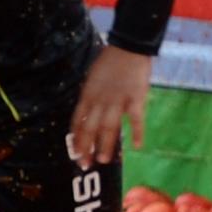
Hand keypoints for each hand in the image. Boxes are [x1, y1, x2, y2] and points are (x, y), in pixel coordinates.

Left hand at [69, 46, 150, 167]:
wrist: (128, 47)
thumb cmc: (109, 63)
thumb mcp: (92, 80)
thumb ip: (90, 98)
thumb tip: (86, 115)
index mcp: (87, 95)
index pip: (77, 121)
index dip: (76, 139)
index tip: (75, 153)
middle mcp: (99, 101)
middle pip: (89, 128)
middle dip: (86, 148)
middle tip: (84, 165)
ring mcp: (117, 100)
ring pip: (109, 127)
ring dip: (105, 145)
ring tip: (103, 160)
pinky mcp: (135, 98)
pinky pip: (135, 119)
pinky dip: (137, 133)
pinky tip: (137, 146)